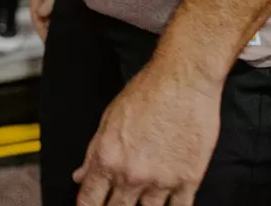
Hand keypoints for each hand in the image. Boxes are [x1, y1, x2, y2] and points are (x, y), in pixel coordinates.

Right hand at [29, 0, 65, 41]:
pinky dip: (65, 7)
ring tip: (68, 30)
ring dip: (58, 18)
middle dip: (49, 26)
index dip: (42, 27)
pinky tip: (75, 12)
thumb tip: (44, 12)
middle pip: (44, 10)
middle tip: (59, 40)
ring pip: (53, 4)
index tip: (50, 41)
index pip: (35, 10)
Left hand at [75, 59, 220, 205]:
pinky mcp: (188, 179)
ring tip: (143, 200)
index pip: (88, 201)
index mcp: (108, 159)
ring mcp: (161, 180)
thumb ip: (94, 151)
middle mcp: (132, 174)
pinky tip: (168, 203)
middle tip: (120, 202)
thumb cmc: (149, 90)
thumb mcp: (110, 117)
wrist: (185, 78)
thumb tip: (81, 175)